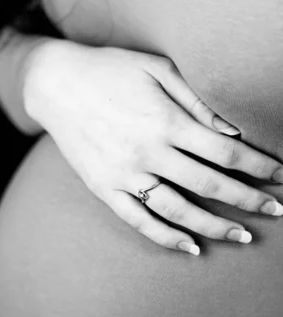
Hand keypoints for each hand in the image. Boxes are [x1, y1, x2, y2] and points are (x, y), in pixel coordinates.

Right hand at [26, 41, 282, 253]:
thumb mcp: (157, 69)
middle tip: (275, 211)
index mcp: (165, 120)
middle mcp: (147, 152)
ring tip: (243, 236)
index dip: (257, 166)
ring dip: (214, 226)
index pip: (224, 151)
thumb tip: (232, 131)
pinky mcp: (105, 190)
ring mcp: (124, 175)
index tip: (279, 177)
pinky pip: (139, 221)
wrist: (55, 85)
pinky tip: (191, 247)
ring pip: (178, 210)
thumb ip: (196, 100)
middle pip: (209, 185)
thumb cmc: (110, 71)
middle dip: (248, 199)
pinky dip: (166, 237)